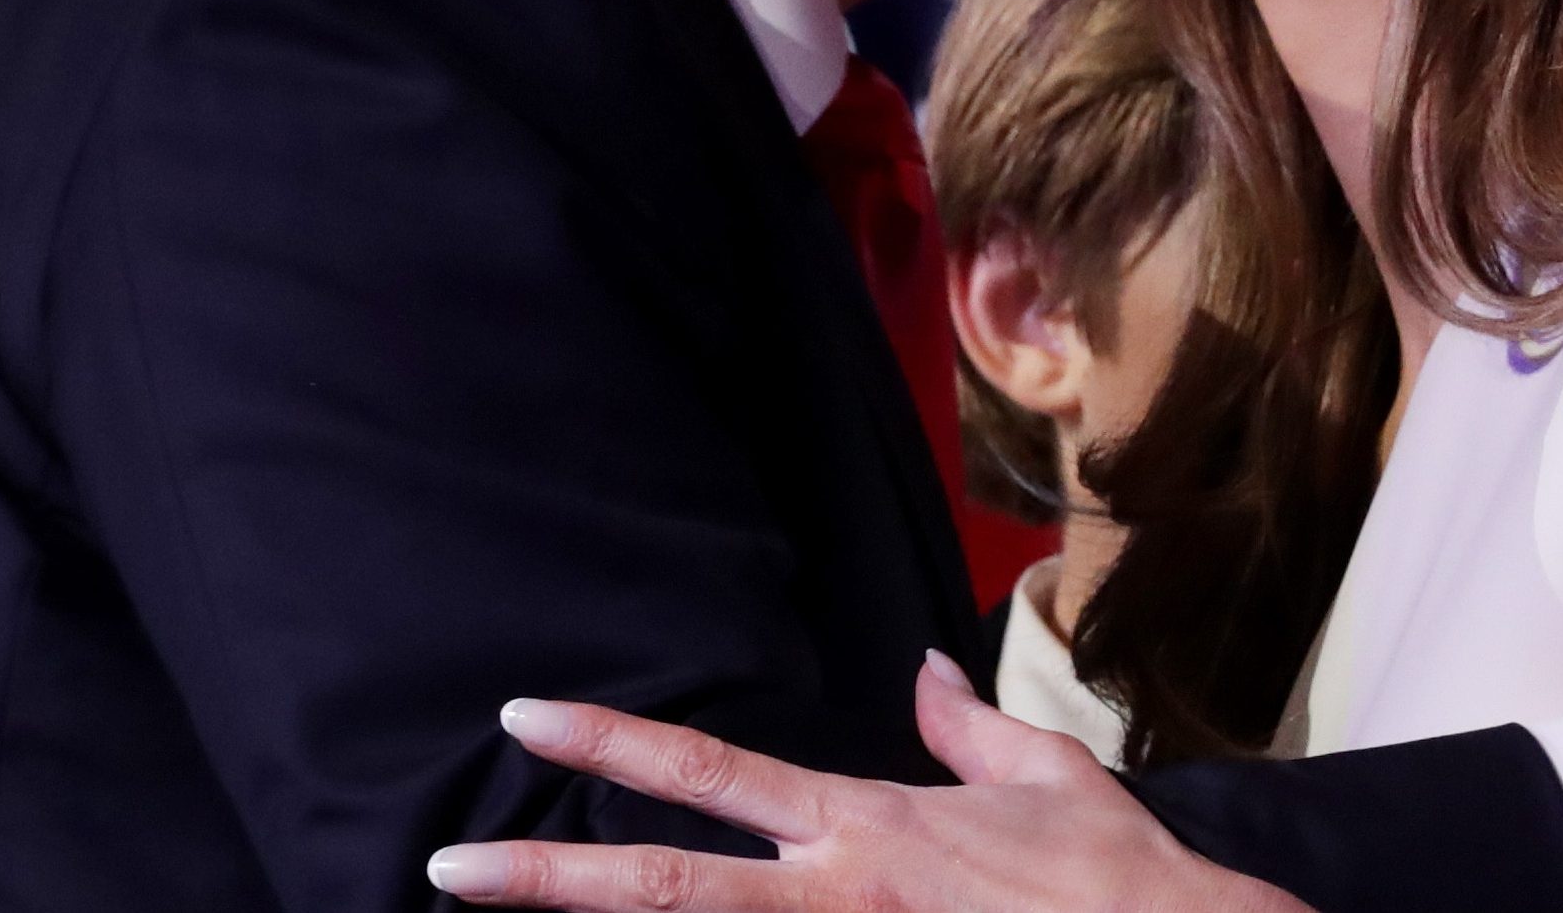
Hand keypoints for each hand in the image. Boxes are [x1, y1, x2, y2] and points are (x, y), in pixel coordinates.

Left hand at [425, 652, 1312, 912]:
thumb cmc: (1115, 877)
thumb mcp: (1044, 775)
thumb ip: (966, 727)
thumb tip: (924, 671)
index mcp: (865, 824)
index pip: (709, 772)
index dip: (613, 741)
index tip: (529, 717)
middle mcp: (836, 894)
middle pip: (662, 887)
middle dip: (544, 879)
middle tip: (447, 870)